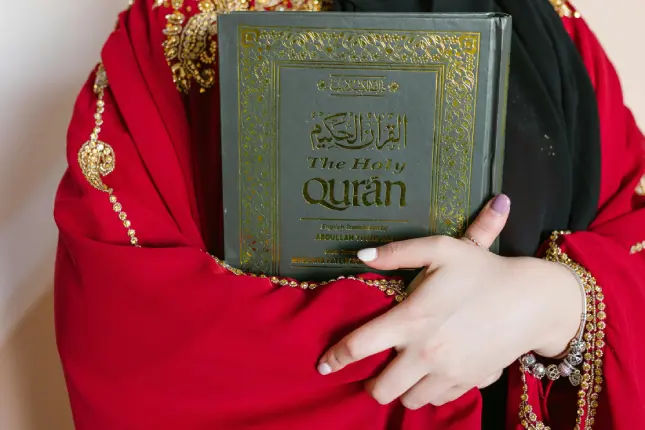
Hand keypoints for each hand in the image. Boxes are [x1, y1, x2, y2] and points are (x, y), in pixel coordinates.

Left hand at [317, 195, 582, 408]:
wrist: (532, 301)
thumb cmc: (482, 271)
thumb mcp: (441, 248)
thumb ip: (398, 251)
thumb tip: (360, 255)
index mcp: (410, 320)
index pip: (359, 347)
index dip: (335, 358)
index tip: (323, 365)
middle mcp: (424, 353)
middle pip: (381, 388)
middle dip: (371, 384)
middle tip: (373, 371)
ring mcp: (447, 373)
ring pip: (410, 399)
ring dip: (401, 388)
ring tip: (405, 371)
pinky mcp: (468, 383)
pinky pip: (439, 400)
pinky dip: (430, 391)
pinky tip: (434, 372)